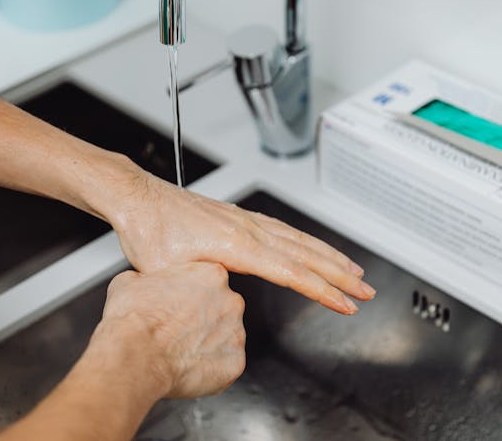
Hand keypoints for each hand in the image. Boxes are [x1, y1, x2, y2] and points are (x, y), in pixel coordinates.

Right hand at [94, 263, 245, 398]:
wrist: (136, 355)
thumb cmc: (133, 320)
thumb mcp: (129, 281)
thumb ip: (147, 278)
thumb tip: (141, 281)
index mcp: (212, 275)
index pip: (210, 282)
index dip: (191, 296)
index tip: (178, 306)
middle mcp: (232, 301)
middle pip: (222, 309)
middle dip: (203, 320)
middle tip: (178, 331)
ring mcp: (236, 333)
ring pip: (226, 337)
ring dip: (208, 343)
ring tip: (180, 351)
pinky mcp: (235, 362)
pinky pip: (226, 364)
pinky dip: (211, 368)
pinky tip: (188, 367)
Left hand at [108, 173, 374, 314]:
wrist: (137, 198)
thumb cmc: (148, 231)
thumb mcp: (169, 274)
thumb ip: (201, 287)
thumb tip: (217, 300)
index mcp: (236, 245)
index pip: (291, 271)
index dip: (322, 289)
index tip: (346, 303)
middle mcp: (248, 230)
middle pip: (306, 254)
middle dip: (340, 274)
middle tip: (365, 290)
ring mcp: (246, 221)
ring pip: (298, 239)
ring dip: (329, 256)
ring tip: (352, 270)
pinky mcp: (239, 218)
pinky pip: (283, 230)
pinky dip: (305, 241)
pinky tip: (312, 247)